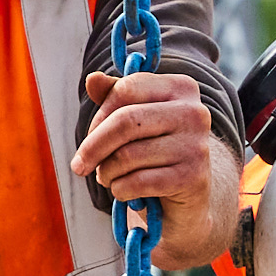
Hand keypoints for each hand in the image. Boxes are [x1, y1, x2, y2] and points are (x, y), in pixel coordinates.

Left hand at [78, 68, 229, 217]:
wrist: (187, 196)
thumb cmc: (156, 152)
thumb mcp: (136, 120)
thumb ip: (114, 97)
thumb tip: (93, 79)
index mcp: (180, 87)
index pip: (125, 90)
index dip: (99, 117)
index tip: (89, 137)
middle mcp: (194, 112)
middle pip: (125, 121)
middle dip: (93, 147)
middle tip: (79, 166)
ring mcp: (196, 145)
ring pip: (127, 156)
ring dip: (106, 173)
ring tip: (109, 178)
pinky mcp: (192, 177)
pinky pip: (138, 182)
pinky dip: (120, 190)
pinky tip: (123, 192)